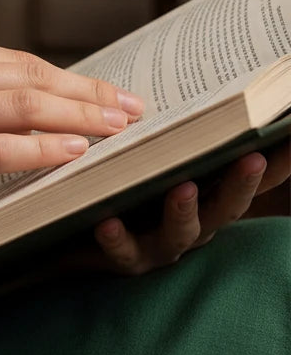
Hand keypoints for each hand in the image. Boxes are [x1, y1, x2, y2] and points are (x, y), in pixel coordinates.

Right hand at [0, 34, 143, 233]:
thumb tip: (16, 101)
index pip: (20, 62)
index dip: (71, 78)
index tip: (104, 92)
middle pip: (32, 79)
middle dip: (90, 96)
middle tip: (133, 108)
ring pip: (24, 109)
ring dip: (81, 119)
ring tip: (120, 130)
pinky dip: (42, 150)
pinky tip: (75, 153)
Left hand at [80, 141, 289, 275]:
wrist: (83, 237)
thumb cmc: (132, 187)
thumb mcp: (160, 158)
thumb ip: (183, 136)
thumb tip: (214, 95)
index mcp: (210, 197)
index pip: (252, 180)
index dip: (279, 163)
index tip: (290, 135)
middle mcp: (196, 224)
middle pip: (225, 207)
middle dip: (241, 184)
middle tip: (252, 158)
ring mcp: (162, 245)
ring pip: (179, 232)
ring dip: (184, 211)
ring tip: (183, 188)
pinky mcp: (124, 258)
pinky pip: (122, 251)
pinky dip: (116, 238)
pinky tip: (108, 222)